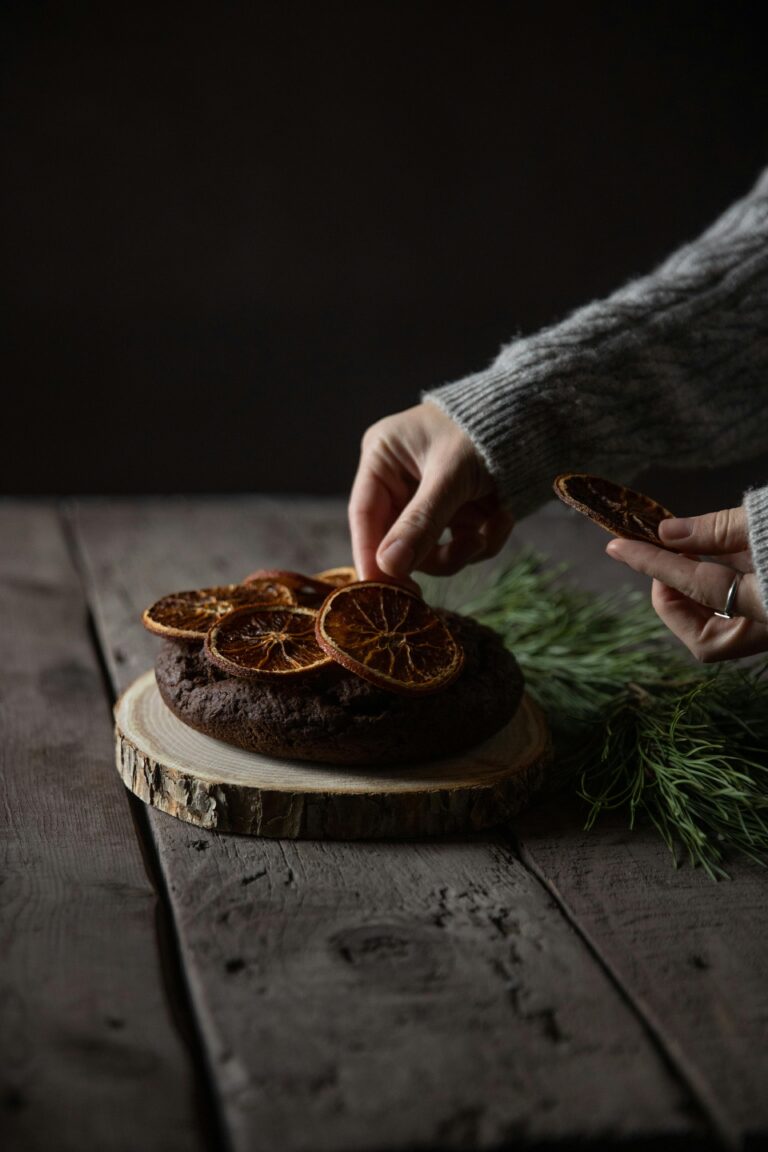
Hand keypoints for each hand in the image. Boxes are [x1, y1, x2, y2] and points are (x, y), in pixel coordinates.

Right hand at [349, 402, 513, 580]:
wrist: (541, 416)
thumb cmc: (486, 430)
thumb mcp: (451, 476)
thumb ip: (421, 522)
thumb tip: (388, 567)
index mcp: (383, 456)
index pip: (365, 515)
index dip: (369, 556)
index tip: (377, 594)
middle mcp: (400, 477)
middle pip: (397, 539)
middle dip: (431, 553)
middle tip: (459, 560)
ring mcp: (430, 496)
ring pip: (430, 549)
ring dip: (462, 550)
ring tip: (488, 531)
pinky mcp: (458, 509)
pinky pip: (459, 543)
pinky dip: (483, 539)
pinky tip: (502, 518)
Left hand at [606, 505, 767, 661]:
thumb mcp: (765, 524)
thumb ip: (717, 531)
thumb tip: (666, 533)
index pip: (696, 587)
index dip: (653, 563)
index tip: (619, 547)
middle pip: (704, 638)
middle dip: (672, 599)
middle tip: (660, 559)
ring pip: (718, 629)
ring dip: (691, 595)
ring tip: (682, 554)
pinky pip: (735, 611)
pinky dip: (715, 589)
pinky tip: (707, 558)